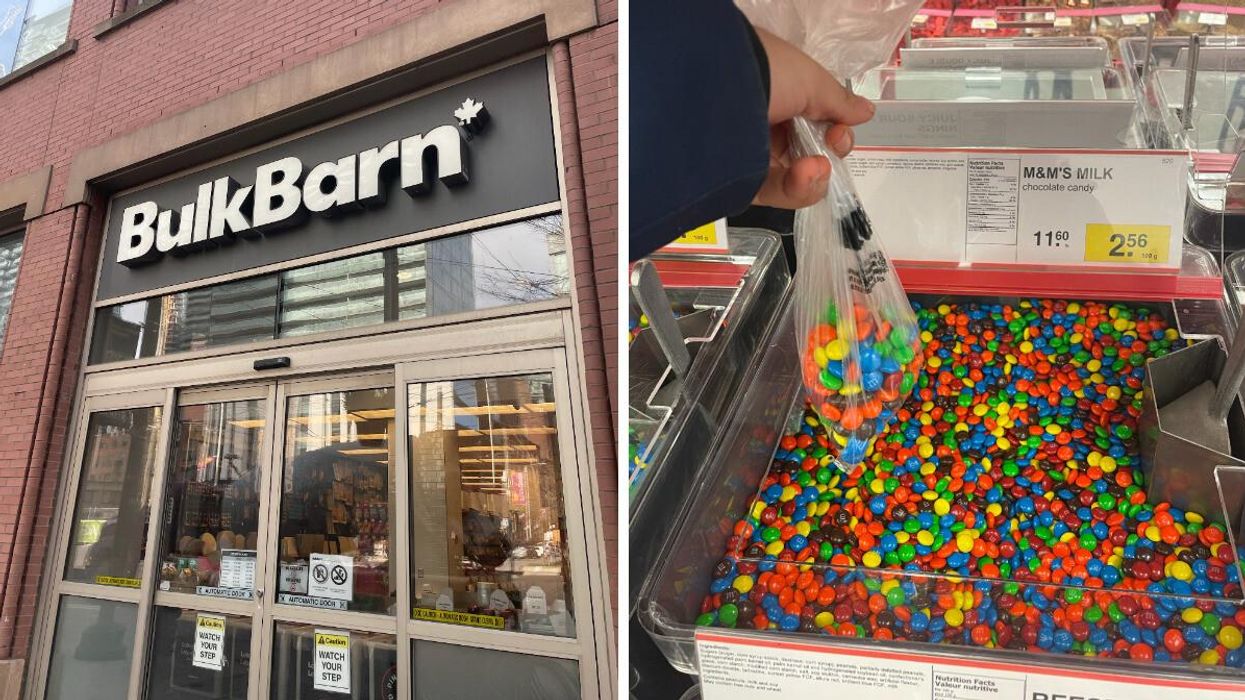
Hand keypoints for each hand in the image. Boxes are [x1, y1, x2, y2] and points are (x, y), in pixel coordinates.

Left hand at [752, 27, 875, 208]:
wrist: (713, 90)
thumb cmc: (764, 73)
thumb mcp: (809, 80)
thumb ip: (838, 102)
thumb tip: (866, 112)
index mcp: (777, 96)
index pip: (815, 123)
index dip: (835, 131)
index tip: (840, 130)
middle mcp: (763, 126)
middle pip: (810, 154)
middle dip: (831, 153)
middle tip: (834, 145)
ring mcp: (751, 157)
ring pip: (797, 180)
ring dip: (816, 176)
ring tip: (816, 166)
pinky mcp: (741, 184)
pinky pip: (778, 194)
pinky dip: (799, 188)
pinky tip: (808, 172)